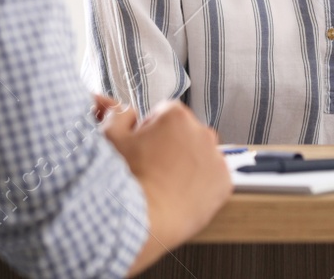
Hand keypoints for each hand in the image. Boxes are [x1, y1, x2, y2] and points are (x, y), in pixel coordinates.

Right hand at [103, 100, 230, 271]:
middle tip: (151, 169)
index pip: (165, 113)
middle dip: (171, 146)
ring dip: (187, 166)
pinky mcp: (224, 183)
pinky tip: (180, 196)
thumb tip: (126, 112)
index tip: (142, 146)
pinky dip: (200, 186)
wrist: (143, 221)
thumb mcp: (110, 139)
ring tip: (164, 185)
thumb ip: (118, 115)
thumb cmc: (126, 182)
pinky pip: (212, 179)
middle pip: (185, 134)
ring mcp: (216, 158)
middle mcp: (202, 132)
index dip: (150, 130)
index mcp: (176, 116)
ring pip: (200, 156)